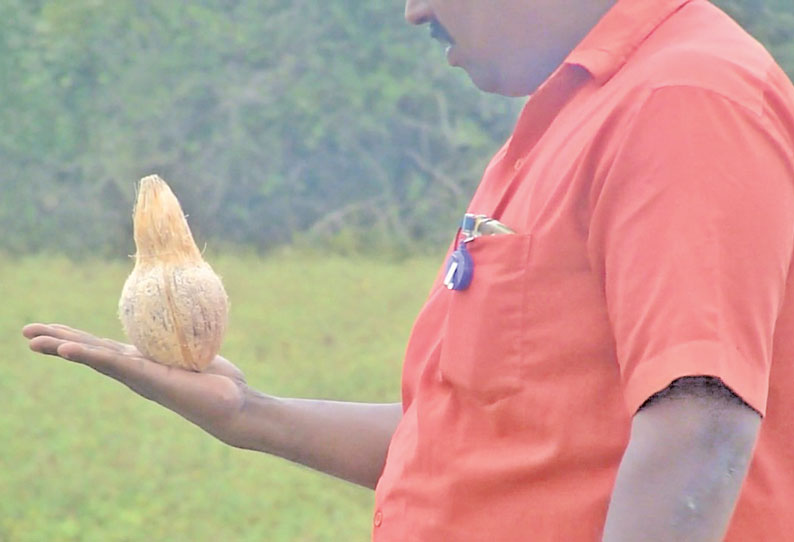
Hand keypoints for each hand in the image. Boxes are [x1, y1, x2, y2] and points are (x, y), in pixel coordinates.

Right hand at [22, 323, 248, 442]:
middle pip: (89, 352)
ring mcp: (139, 376)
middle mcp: (134, 371)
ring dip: (63, 347)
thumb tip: (189, 312)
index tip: (48, 329)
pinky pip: (115, 363)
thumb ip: (184, 338)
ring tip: (35, 340)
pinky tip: (67, 350)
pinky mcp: (148, 379)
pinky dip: (89, 355)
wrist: (233, 405)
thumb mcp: (195, 352)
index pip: (102, 346)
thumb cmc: (218, 381)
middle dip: (57, 341)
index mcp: (141, 362)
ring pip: (94, 357)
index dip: (75, 337)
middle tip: (25, 332)